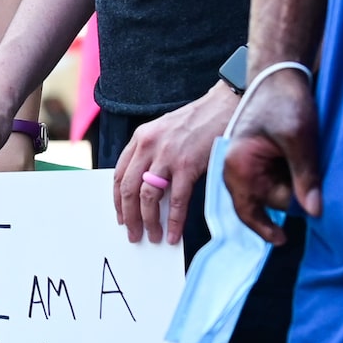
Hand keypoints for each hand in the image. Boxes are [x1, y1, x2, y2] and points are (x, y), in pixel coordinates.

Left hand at [112, 82, 236, 244]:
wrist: (225, 106)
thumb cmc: (198, 122)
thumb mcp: (164, 131)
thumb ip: (151, 154)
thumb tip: (147, 189)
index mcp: (140, 138)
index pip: (118, 175)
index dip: (117, 200)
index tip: (120, 217)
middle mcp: (149, 146)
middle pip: (128, 189)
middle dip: (129, 217)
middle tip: (133, 235)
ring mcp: (167, 156)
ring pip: (148, 197)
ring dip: (148, 222)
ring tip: (152, 237)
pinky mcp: (188, 165)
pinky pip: (177, 200)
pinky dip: (174, 221)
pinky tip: (173, 234)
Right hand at [220, 66, 319, 242]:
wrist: (279, 71)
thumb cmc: (285, 100)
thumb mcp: (300, 139)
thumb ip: (306, 177)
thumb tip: (314, 213)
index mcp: (236, 166)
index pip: (252, 210)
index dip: (271, 225)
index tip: (284, 239)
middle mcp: (233, 167)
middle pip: (259, 202)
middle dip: (284, 203)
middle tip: (312, 193)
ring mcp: (243, 162)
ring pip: (265, 191)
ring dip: (287, 190)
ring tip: (308, 175)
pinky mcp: (254, 156)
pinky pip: (268, 178)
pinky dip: (286, 179)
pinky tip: (300, 168)